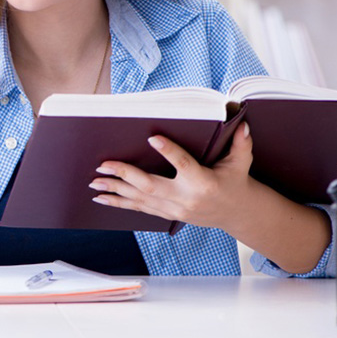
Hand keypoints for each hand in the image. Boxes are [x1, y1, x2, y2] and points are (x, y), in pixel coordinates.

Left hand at [88, 122, 254, 229]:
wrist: (235, 212)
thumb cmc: (234, 181)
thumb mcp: (241, 162)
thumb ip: (241, 143)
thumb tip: (242, 123)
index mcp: (203, 182)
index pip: (184, 165)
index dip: (169, 151)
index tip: (153, 138)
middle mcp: (186, 198)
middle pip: (151, 186)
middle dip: (125, 175)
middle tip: (103, 165)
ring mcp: (174, 209)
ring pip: (140, 200)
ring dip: (115, 190)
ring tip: (94, 181)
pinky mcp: (167, 214)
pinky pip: (139, 209)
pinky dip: (119, 203)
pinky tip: (101, 197)